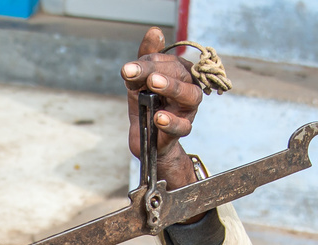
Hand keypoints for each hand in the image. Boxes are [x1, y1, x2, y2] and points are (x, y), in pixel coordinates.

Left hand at [122, 27, 203, 189]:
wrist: (147, 139)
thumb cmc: (147, 105)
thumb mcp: (140, 81)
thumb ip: (146, 59)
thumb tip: (155, 32)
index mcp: (179, 72)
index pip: (166, 61)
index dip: (147, 63)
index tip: (126, 70)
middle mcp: (189, 87)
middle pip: (179, 74)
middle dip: (156, 71)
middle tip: (136, 72)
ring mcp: (188, 109)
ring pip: (190, 96)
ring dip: (172, 87)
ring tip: (153, 83)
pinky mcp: (184, 129)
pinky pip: (182, 126)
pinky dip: (171, 121)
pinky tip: (158, 117)